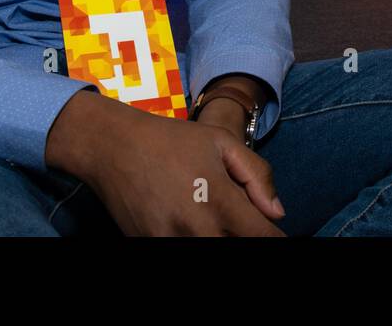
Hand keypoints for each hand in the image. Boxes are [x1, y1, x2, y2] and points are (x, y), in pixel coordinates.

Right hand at [45, 90, 285, 235]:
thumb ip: (256, 176)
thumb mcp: (221, 142)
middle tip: (238, 223)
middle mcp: (196, 227)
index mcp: (219, 200)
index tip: (270, 231)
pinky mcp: (147, 246)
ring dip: (216, 237)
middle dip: (242, 237)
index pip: (261, 237)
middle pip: (236, 249)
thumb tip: (277, 213)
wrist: (113, 146)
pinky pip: (177, 249)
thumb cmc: (172, 141)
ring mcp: (169, 241)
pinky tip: (187, 220)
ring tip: (209, 217)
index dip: (273, 237)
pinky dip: (189, 239)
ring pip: (207, 251)